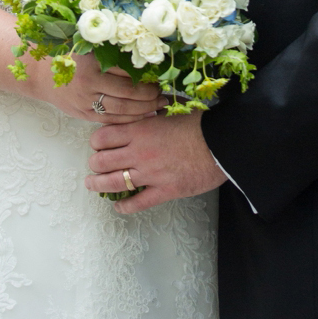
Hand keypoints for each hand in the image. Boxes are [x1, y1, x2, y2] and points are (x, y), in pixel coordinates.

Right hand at [32, 51, 160, 124]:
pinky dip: (129, 120)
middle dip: (150, 95)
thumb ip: (115, 53)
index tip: (163, 75)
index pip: (128, 73)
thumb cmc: (72, 56)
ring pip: (121, 110)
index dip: (148, 76)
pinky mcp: (83, 115)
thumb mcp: (92, 48)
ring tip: (159, 105)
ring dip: (143, 109)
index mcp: (93, 64)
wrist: (41, 74)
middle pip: (127, 93)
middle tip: (164, 93)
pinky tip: (143, 116)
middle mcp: (89, 85)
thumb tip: (149, 59)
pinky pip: (110, 120)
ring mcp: (85, 102)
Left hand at [86, 112, 225, 213]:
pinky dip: (124, 207)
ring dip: (98, 185)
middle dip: (95, 163)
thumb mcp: (175, 112)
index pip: (103, 137)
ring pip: (112, 183)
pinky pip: (136, 203)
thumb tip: (147, 111)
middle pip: (101, 161)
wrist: (225, 144)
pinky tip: (118, 207)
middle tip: (96, 164)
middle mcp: (140, 153)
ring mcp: (150, 174)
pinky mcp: (163, 191)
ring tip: (93, 185)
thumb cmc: (203, 125)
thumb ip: (155, 115)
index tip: (100, 143)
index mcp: (142, 130)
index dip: (97, 141)